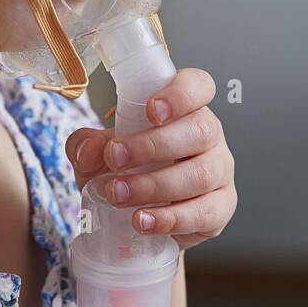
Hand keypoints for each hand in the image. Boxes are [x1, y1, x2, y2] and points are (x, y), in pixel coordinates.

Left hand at [66, 68, 235, 250]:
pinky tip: (143, 221)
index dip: (180, 94)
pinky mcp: (220, 207)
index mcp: (184, 108)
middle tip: (114, 159)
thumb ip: (87, 144)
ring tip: (119, 195)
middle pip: (200, 130)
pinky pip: (206, 212)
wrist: (135, 216)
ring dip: (155, 186)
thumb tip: (91, 149)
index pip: (199, 86)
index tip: (151, 109)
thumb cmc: (126, 171)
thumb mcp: (98, 153)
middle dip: (153, 146)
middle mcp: (208, 135)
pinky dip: (171, 218)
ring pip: (201, 174)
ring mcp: (219, 172)